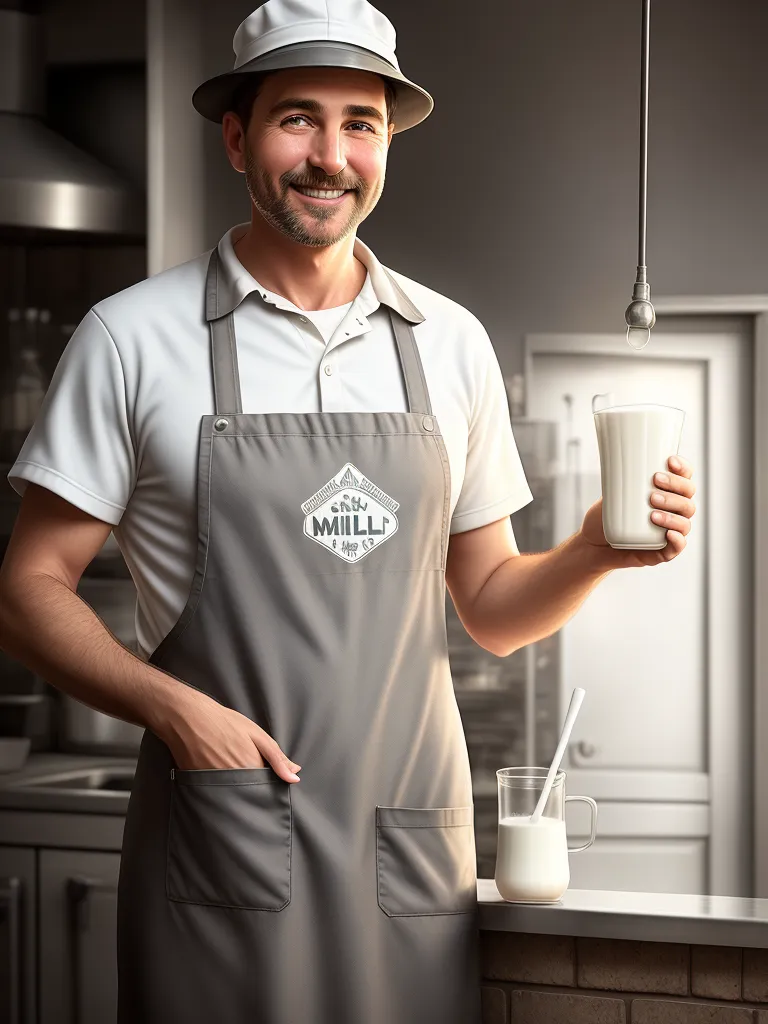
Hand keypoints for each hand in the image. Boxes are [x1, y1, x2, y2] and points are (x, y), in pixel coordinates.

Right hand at [158, 686, 301, 782]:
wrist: (189, 718)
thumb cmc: (225, 723)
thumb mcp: (257, 736)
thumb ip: (277, 758)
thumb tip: (295, 775)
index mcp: (251, 770)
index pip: (267, 789)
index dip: (270, 784)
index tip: (268, 778)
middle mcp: (234, 782)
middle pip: (251, 795)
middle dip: (254, 789)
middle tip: (247, 771)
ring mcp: (217, 786)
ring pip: (235, 796)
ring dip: (238, 789)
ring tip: (231, 768)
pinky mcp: (202, 786)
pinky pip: (218, 794)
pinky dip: (222, 788)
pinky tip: (219, 773)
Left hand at [580, 455, 696, 567]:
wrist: (593, 543)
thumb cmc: (605, 516)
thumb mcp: (611, 493)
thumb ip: (619, 478)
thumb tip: (616, 453)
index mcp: (666, 493)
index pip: (685, 478)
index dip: (683, 468)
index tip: (669, 461)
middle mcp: (673, 511)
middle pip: (687, 498)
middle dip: (674, 489)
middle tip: (655, 483)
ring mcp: (669, 531)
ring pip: (684, 521)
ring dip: (672, 514)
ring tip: (652, 512)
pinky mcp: (662, 552)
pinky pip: (677, 547)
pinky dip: (677, 540)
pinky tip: (668, 533)